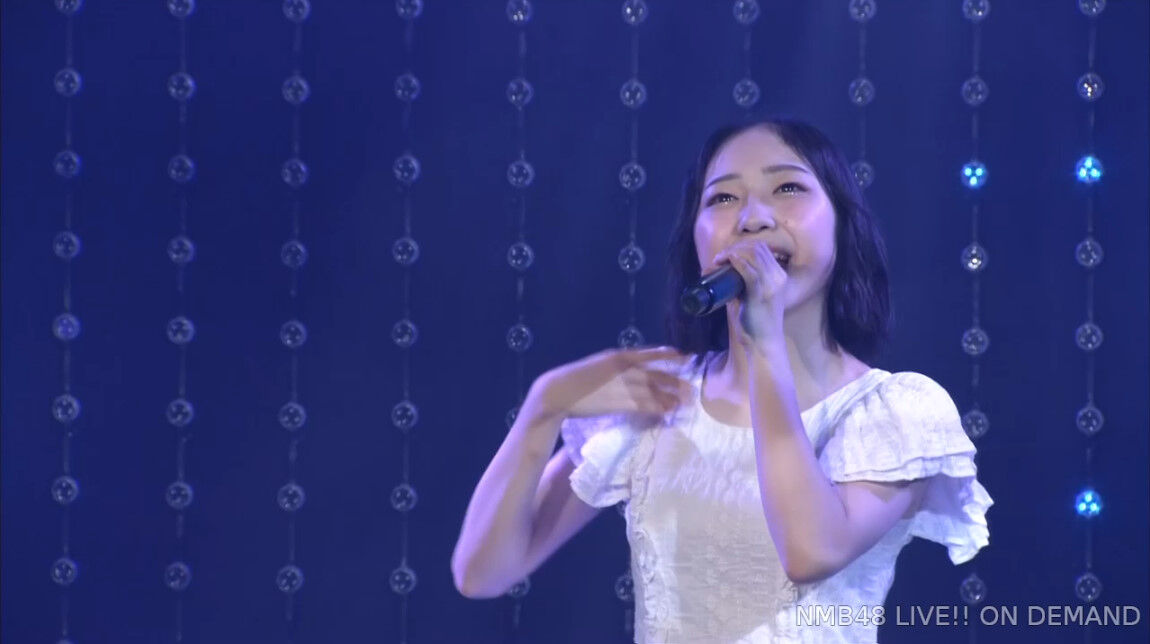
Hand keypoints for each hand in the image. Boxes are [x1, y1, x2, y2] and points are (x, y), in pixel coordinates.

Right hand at [524, 346, 693, 421]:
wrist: (559, 391)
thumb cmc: (575, 379)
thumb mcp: (598, 365)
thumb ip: (615, 368)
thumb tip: (631, 373)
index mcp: (618, 355)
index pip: (650, 353)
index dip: (668, 355)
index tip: (683, 356)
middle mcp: (625, 368)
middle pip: (658, 375)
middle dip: (675, 381)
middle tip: (690, 387)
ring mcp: (624, 386)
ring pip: (655, 392)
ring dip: (670, 398)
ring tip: (682, 403)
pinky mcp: (621, 403)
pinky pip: (646, 406)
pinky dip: (658, 409)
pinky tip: (666, 413)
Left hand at [713, 240, 786, 346]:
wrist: (762, 344)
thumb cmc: (753, 322)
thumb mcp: (748, 297)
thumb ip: (737, 284)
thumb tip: (715, 271)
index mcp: (778, 276)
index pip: (762, 249)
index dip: (742, 246)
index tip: (725, 255)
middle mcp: (778, 278)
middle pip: (757, 248)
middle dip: (735, 248)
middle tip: (719, 258)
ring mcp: (771, 285)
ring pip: (753, 255)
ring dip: (733, 253)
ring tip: (718, 261)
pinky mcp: (761, 295)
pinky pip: (750, 271)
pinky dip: (737, 262)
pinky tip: (727, 261)